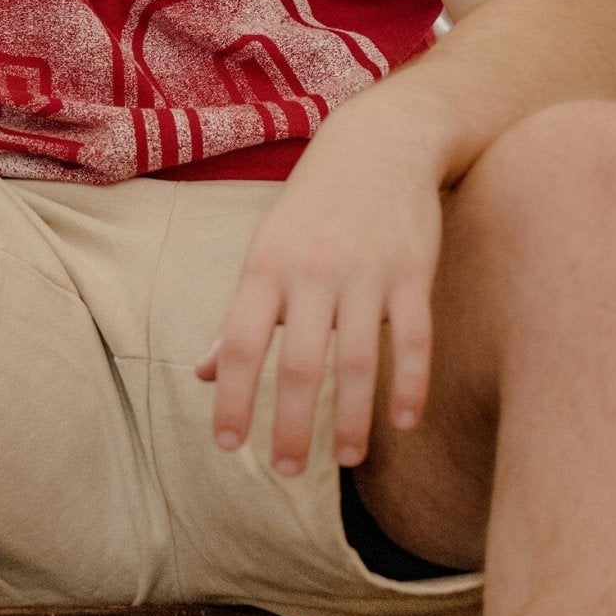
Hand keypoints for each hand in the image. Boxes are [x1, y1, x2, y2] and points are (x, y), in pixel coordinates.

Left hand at [195, 113, 445, 473]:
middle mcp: (312, 272)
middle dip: (291, 426)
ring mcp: (365, 272)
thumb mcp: (267, 252)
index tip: (228, 446)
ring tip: (344, 458)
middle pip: (298, 366)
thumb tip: (200, 374)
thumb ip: (238, 316)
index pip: (237, 343)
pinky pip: (414, 339)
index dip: (230, 398)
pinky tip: (403, 422)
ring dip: (351, 419)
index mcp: (266, 267)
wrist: (380, 144)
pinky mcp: (413, 272)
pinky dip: (410, 385)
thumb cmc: (312, 209)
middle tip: (287, 471)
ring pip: (358, 362)